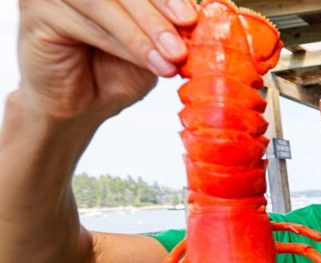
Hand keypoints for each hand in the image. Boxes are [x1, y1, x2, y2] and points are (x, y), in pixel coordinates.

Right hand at [15, 0, 195, 119]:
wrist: (78, 106)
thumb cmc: (112, 71)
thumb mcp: (150, 45)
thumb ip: (168, 27)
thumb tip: (195, 18)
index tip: (192, 19)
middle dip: (158, 17)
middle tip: (181, 47)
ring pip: (108, 3)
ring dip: (144, 33)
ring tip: (170, 59)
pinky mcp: (38, 11)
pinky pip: (90, 23)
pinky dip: (125, 44)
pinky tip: (149, 63)